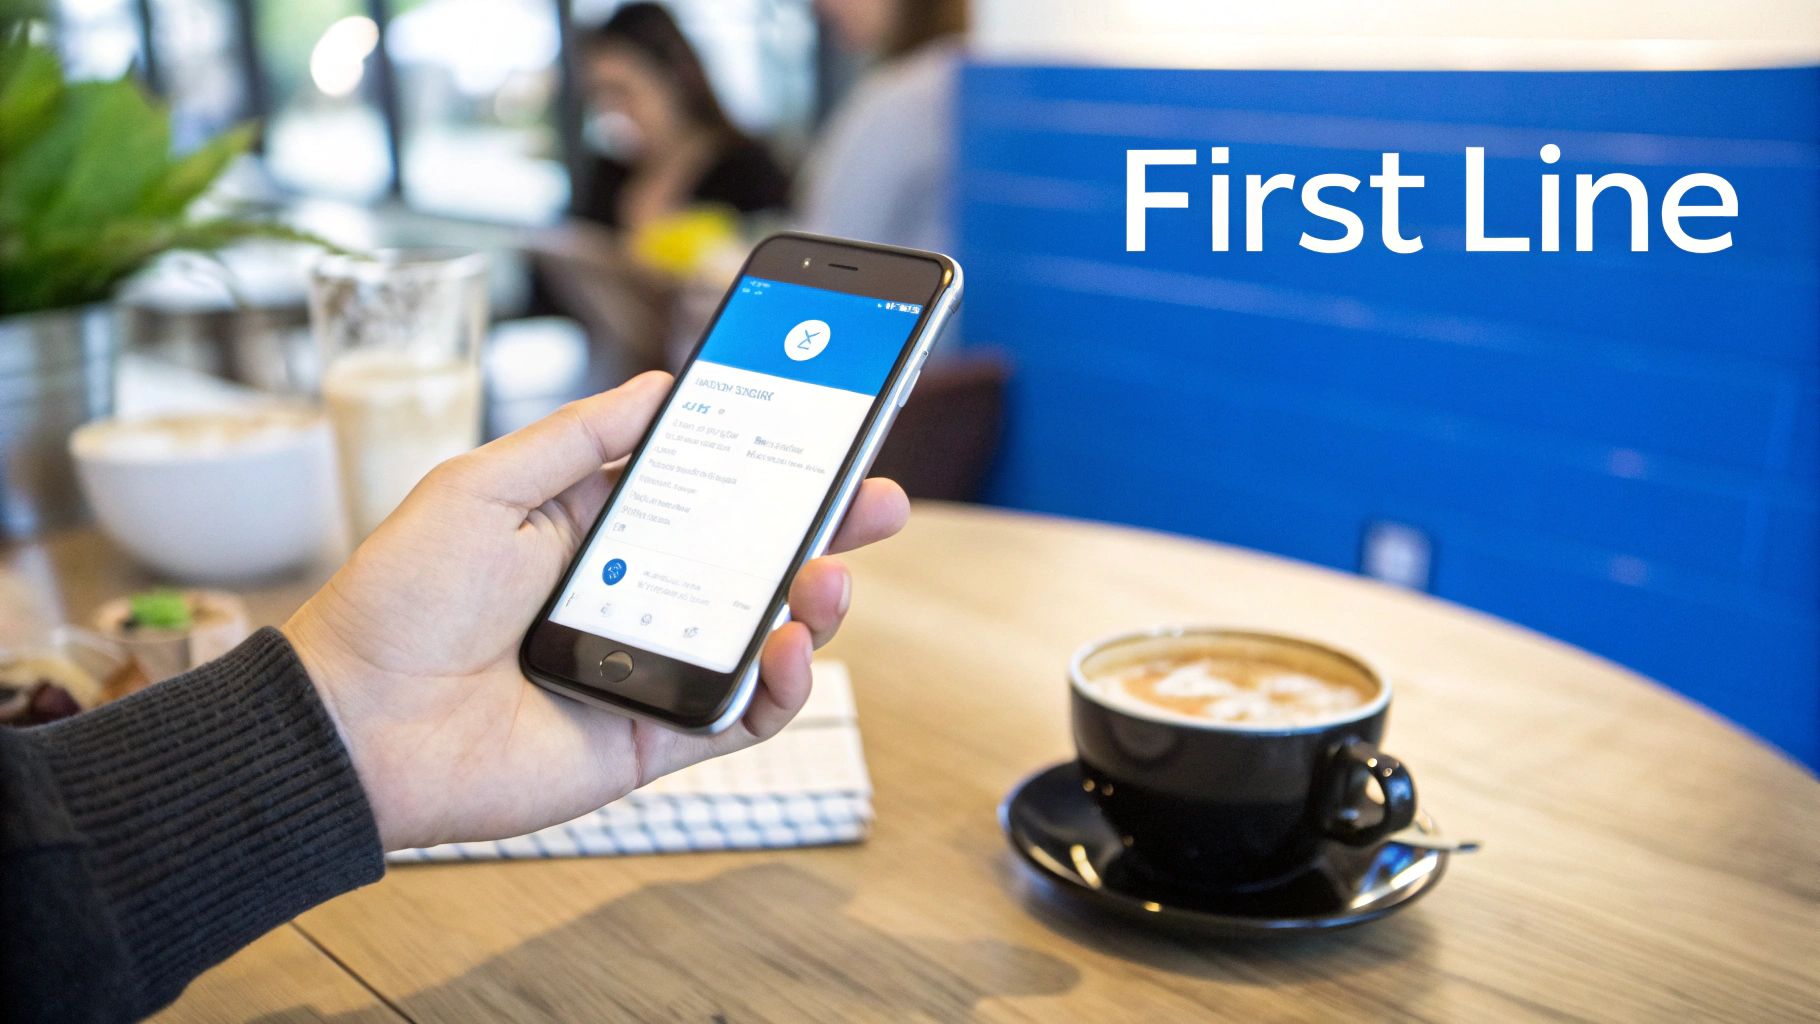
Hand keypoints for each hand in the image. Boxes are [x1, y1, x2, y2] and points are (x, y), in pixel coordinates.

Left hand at [283, 372, 909, 850]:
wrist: (355, 725)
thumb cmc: (401, 598)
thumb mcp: (484, 485)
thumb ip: (578, 438)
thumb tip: (661, 387)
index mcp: (597, 526)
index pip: (708, 485)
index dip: (769, 459)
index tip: (827, 426)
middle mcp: (636, 592)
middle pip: (755, 556)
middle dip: (825, 525)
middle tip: (879, 499)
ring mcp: (652, 665)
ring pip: (763, 632)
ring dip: (816, 602)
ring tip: (832, 574)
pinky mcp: (656, 736)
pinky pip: (742, 713)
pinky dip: (783, 685)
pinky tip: (790, 645)